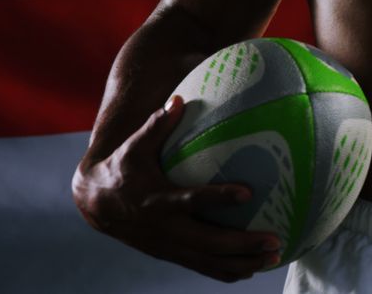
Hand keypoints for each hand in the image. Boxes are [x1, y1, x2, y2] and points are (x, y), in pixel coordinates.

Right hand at [71, 96, 281, 282]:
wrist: (96, 205)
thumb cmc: (122, 168)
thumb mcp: (134, 147)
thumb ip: (157, 125)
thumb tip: (179, 99)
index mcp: (158, 200)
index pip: (192, 201)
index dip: (218, 198)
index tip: (248, 192)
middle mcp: (166, 228)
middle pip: (209, 242)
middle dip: (243, 244)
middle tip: (276, 239)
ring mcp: (169, 246)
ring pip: (210, 262)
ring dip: (243, 263)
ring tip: (275, 258)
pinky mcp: (172, 255)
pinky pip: (203, 267)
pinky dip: (229, 271)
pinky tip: (255, 267)